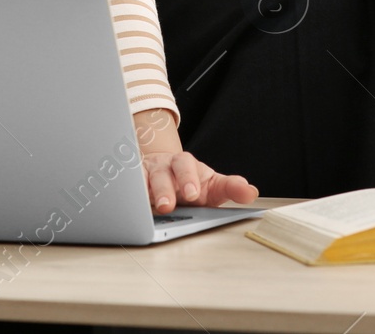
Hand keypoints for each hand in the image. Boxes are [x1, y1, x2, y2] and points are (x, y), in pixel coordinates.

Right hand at [133, 108, 258, 213]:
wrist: (162, 171)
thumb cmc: (188, 182)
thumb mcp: (211, 185)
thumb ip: (230, 188)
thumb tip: (251, 192)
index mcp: (184, 164)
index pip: (187, 165)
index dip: (189, 178)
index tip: (193, 193)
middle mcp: (163, 166)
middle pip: (162, 173)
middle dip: (164, 189)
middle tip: (168, 205)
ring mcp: (144, 175)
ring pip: (140, 180)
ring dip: (144, 194)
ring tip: (147, 210)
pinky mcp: (128, 184)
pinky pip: (123, 186)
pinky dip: (123, 194)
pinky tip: (124, 204)